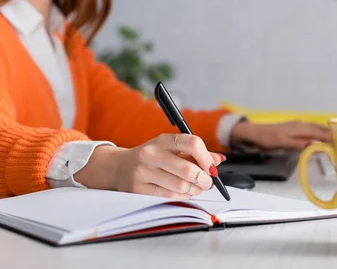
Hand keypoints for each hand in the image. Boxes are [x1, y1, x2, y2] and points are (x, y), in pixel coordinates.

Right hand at [74, 134, 224, 199]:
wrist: (118, 167)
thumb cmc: (150, 157)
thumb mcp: (170, 148)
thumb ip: (195, 153)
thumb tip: (218, 159)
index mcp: (163, 140)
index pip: (192, 143)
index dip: (207, 157)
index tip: (211, 167)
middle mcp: (152, 154)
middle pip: (188, 169)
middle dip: (203, 179)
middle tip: (207, 182)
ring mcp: (143, 171)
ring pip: (180, 185)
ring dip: (194, 190)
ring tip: (195, 187)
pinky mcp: (138, 188)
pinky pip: (169, 195)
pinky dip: (182, 196)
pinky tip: (183, 192)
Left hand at [230, 121, 331, 149]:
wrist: (253, 133)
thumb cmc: (267, 138)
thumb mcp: (282, 143)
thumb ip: (298, 144)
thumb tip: (313, 144)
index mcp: (299, 128)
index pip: (318, 132)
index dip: (330, 137)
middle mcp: (300, 125)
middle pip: (319, 129)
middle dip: (330, 133)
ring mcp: (296, 126)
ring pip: (314, 128)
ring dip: (324, 132)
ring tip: (335, 137)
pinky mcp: (293, 128)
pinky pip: (309, 129)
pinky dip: (317, 132)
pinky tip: (318, 136)